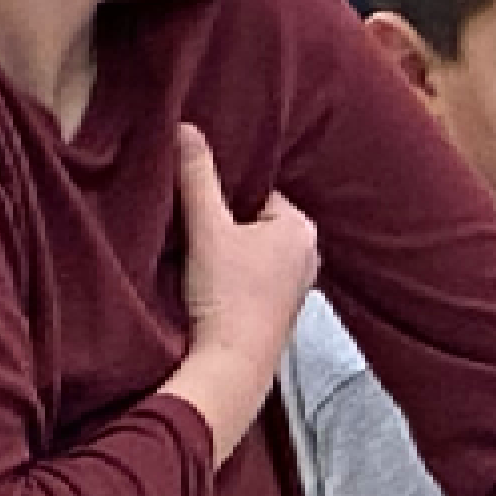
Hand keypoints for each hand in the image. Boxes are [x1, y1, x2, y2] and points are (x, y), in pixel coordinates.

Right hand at [174, 123, 320, 381]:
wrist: (232, 368)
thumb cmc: (227, 297)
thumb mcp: (206, 229)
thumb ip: (197, 176)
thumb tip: (186, 127)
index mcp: (301, 227)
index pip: (256, 191)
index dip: (221, 195)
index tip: (195, 204)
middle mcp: (309, 255)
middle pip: (253, 221)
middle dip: (224, 223)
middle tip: (192, 230)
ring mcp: (296, 287)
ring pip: (252, 252)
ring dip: (225, 252)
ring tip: (197, 259)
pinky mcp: (279, 313)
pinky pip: (253, 278)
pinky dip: (233, 278)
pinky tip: (210, 287)